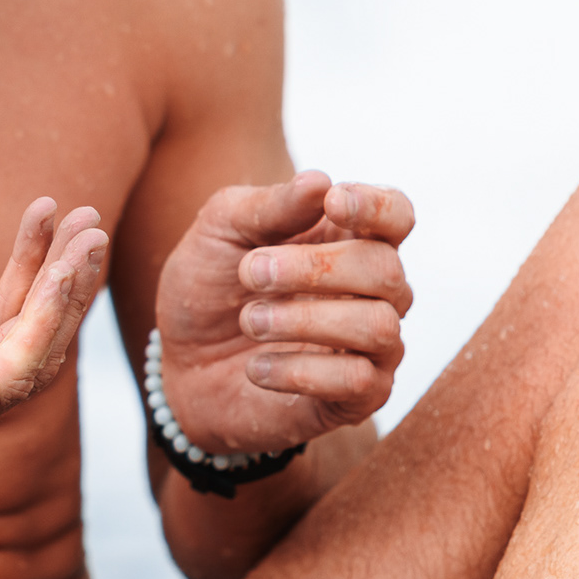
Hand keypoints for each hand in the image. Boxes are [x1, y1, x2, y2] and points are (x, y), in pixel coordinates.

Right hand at [0, 200, 107, 462]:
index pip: (5, 382)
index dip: (43, 325)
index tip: (67, 263)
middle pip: (29, 358)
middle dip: (64, 293)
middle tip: (91, 229)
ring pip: (27, 331)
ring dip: (55, 273)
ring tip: (82, 218)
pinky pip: (6, 308)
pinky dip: (26, 266)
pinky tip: (43, 219)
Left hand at [154, 172, 412, 454]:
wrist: (181, 364)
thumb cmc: (209, 286)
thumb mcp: (221, 230)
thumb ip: (269, 206)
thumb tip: (319, 181)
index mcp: (347, 238)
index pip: (397, 214)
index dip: (376, 206)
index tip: (333, 202)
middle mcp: (374, 291)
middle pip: (386, 269)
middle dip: (316, 268)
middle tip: (249, 273)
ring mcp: (372, 346)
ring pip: (379, 326)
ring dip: (305, 320)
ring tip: (250, 320)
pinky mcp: (358, 397)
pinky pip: (358, 381)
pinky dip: (300, 370)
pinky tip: (256, 368)